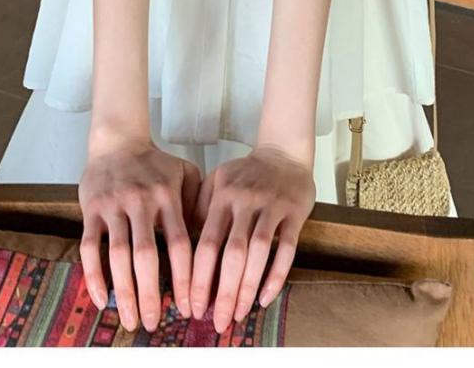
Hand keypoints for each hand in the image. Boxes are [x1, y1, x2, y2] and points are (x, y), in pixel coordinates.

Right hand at [78, 135, 202, 333]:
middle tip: (153, 324)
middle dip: (151, 294)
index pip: (179, 244)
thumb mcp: (185, 173)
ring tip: (129, 320)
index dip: (183, 278)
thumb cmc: (155, 164)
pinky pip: (89, 247)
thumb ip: (200, 202)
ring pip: (117, 255)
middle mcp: (141, 201)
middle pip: (146, 255)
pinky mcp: (91, 209)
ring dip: (123, 291)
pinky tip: (100, 300)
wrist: (117, 139)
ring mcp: (114, 205)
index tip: (187, 307)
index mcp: (168, 196)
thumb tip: (212, 241)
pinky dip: (93, 276)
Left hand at [190, 144, 315, 334]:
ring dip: (247, 288)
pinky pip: (286, 248)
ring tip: (238, 315)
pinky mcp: (294, 212)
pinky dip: (277, 275)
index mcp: (222, 196)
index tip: (192, 306)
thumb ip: (199, 207)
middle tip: (216, 322)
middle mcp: (245, 201)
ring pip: (258, 253)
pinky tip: (265, 298)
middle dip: (223, 292)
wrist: (284, 151)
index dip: (198, 278)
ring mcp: (271, 206)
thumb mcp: (217, 180)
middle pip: (231, 253)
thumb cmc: (245, 173)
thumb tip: (179, 243)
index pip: (206, 243)